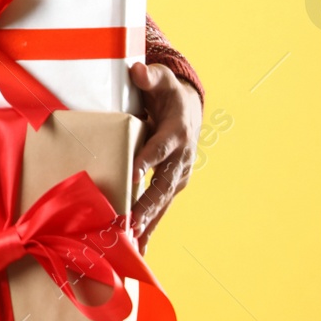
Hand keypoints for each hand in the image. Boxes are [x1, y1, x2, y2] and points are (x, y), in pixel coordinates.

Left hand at [128, 62, 201, 251]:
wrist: (189, 109)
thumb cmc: (168, 94)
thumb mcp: (162, 79)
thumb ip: (150, 76)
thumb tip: (138, 71)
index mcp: (176, 132)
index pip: (161, 147)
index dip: (148, 160)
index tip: (134, 174)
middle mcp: (180, 159)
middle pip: (162, 184)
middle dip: (147, 205)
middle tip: (130, 223)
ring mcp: (178, 175)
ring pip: (162, 202)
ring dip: (148, 223)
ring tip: (133, 244)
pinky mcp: (172, 185)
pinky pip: (161, 208)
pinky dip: (151, 228)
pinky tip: (140, 248)